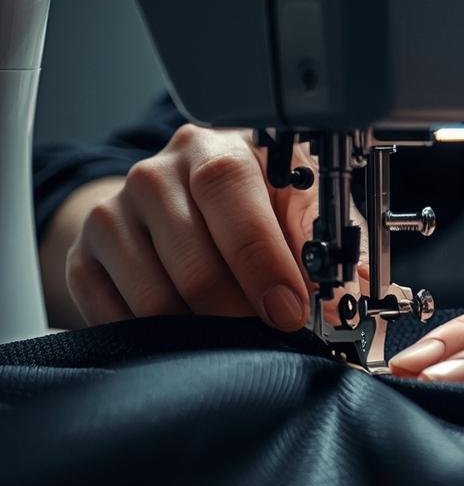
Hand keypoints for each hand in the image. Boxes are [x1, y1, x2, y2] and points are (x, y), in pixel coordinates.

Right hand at [65, 124, 370, 331]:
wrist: (180, 203)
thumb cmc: (257, 208)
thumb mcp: (302, 210)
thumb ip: (329, 246)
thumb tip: (356, 296)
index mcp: (219, 149)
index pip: (228, 189)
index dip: (260, 257)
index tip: (287, 308)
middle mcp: (159, 172)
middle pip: (193, 255)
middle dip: (239, 309)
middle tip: (266, 334)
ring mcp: (115, 212)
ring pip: (155, 293)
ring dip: (201, 327)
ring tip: (233, 332)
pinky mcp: (85, 255)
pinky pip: (116, 313)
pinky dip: (157, 336)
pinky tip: (188, 331)